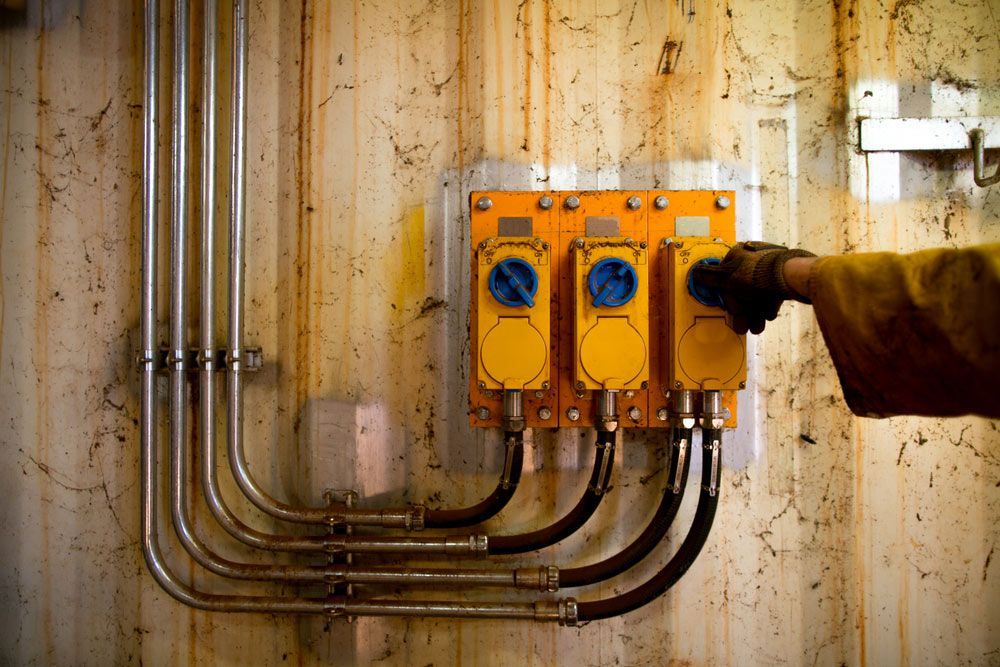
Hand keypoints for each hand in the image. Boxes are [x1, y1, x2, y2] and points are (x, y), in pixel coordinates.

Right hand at [690, 242, 816, 333]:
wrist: (789, 277)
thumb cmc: (756, 275)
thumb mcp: (727, 277)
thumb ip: (710, 277)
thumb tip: (696, 273)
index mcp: (737, 255)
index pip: (725, 279)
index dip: (727, 297)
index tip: (731, 310)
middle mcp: (752, 259)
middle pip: (742, 289)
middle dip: (742, 310)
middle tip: (743, 325)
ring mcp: (768, 268)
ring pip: (756, 294)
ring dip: (755, 312)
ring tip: (756, 326)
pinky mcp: (782, 277)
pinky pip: (771, 293)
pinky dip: (768, 305)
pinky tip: (767, 314)